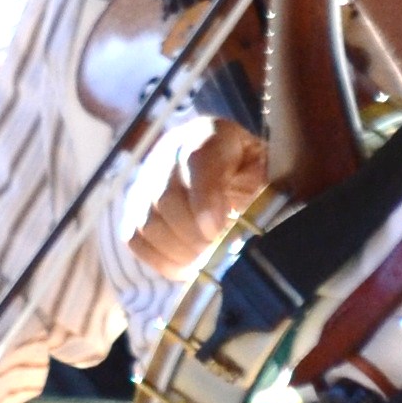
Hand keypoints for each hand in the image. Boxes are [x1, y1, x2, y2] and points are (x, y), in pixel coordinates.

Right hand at [124, 119, 269, 283]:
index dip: (204, 199)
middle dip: (193, 234)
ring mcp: (146, 180)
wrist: (233, 173)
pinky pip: (135, 238)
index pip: (197, 160)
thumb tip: (248, 229)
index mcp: (209, 135)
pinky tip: (187, 267)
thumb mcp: (267, 175)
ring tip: (206, 262)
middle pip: (165, 196)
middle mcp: (169, 152)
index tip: (218, 231)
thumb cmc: (255, 176)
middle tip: (218, 254)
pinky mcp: (135, 208)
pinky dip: (160, 259)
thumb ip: (261, 194)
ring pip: (147, 221)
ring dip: (178, 250)